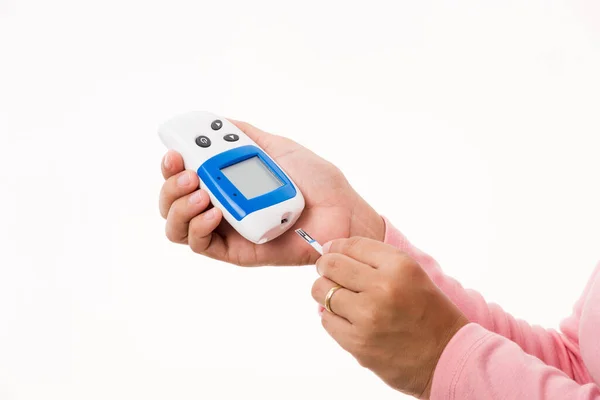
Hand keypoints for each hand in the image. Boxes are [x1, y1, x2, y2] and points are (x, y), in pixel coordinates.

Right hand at [159, 120, 383, 265]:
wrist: (342, 211)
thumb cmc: (316, 181)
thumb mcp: (277, 148)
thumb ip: (245, 136)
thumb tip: (216, 121)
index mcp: (227, 182)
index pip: (184, 176)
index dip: (171, 165)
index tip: (174, 151)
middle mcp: (221, 205)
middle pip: (173, 202)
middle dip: (170, 186)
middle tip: (186, 173)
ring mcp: (227, 230)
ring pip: (178, 227)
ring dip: (179, 207)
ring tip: (200, 192)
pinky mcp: (236, 251)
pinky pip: (202, 245)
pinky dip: (199, 227)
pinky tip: (215, 211)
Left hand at [311, 237, 467, 398]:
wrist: (447, 356)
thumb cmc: (428, 312)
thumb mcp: (412, 273)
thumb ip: (375, 259)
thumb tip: (329, 250)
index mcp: (400, 266)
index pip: (352, 245)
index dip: (336, 247)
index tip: (331, 252)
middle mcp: (383, 288)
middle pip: (331, 265)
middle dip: (326, 267)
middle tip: (330, 274)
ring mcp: (368, 317)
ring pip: (322, 292)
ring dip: (326, 293)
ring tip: (342, 299)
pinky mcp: (358, 343)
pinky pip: (326, 320)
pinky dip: (333, 317)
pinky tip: (350, 319)